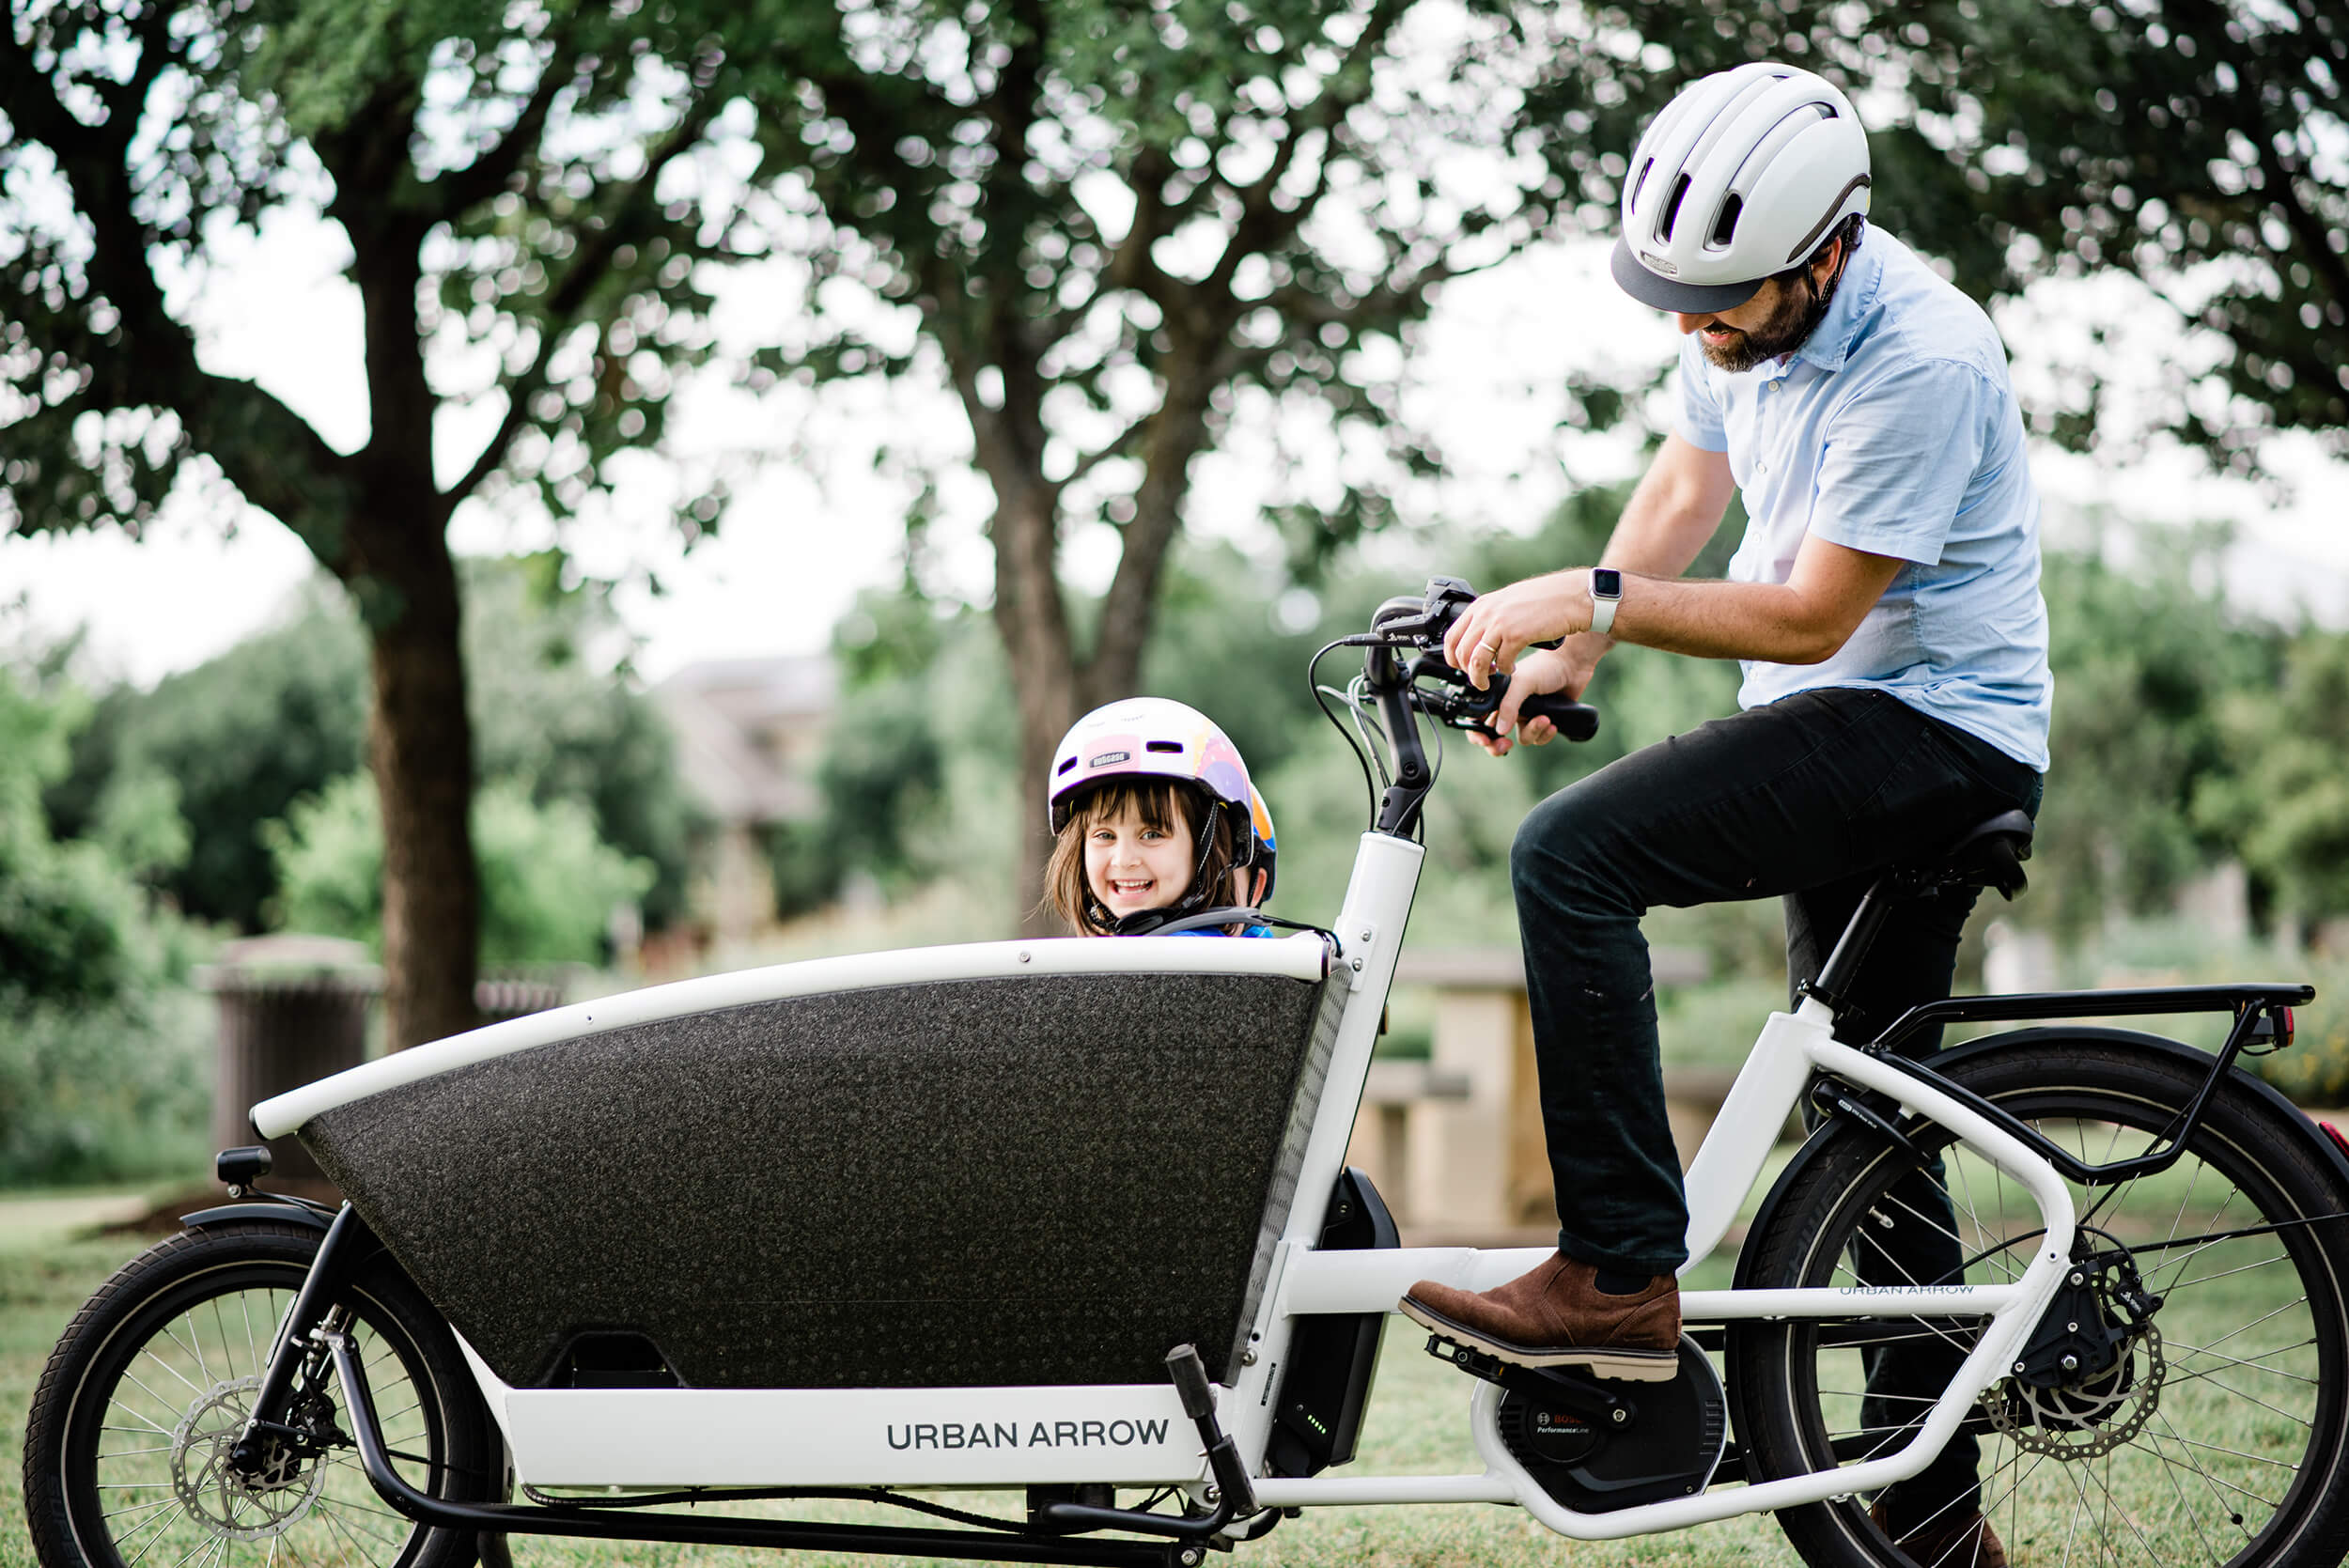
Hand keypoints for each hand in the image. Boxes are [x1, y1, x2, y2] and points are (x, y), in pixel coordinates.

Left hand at [1442, 570, 1592, 691]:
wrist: (1573, 596)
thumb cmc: (1546, 599)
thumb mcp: (1509, 601)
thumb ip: (1492, 616)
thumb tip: (1479, 636)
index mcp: (1482, 605)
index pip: (1452, 636)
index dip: (1453, 658)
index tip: (1463, 667)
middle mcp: (1486, 613)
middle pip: (1461, 652)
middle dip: (1468, 672)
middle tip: (1479, 679)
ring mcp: (1500, 624)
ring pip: (1476, 661)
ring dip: (1480, 677)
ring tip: (1490, 682)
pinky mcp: (1517, 635)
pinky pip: (1502, 663)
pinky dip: (1506, 671)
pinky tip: (1513, 670)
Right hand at [1471, 642, 1603, 756]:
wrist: (1572, 665)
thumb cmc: (1544, 668)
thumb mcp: (1522, 683)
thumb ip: (1509, 705)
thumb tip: (1499, 731)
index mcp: (1497, 697)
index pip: (1478, 719)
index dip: (1477, 733)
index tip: (1486, 740)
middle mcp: (1509, 708)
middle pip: (1495, 736)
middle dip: (1498, 745)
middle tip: (1505, 745)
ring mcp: (1526, 715)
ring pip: (1522, 737)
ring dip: (1533, 732)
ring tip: (1544, 719)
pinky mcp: (1542, 720)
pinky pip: (1539, 738)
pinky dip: (1545, 734)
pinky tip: (1553, 724)